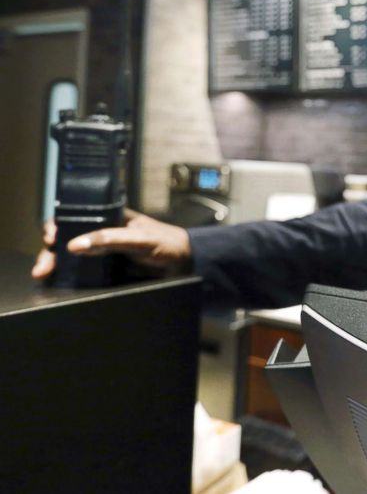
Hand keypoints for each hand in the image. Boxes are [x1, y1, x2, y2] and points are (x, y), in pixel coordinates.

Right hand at [31, 209, 192, 279]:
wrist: (186, 266)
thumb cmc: (167, 243)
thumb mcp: (139, 238)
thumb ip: (110, 239)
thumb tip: (75, 245)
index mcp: (109, 219)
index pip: (75, 218)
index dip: (58, 226)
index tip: (51, 237)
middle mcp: (102, 236)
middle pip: (67, 241)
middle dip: (51, 252)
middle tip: (43, 267)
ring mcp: (103, 256)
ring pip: (71, 260)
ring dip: (55, 267)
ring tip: (43, 276)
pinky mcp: (106, 274)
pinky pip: (83, 276)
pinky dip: (68, 280)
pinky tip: (57, 285)